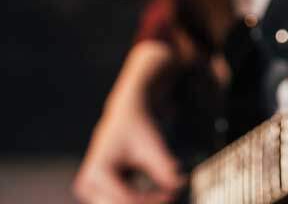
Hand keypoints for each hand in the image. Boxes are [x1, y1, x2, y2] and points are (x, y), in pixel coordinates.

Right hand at [74, 42, 184, 203]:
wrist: (127, 114)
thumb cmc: (138, 126)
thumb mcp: (152, 146)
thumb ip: (165, 168)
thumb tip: (179, 186)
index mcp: (97, 173)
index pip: (127, 199)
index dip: (153, 200)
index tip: (173, 193)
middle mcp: (88, 184)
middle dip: (148, 203)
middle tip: (171, 196)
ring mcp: (91, 189)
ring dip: (144, 202)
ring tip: (166, 194)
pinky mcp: (99, 191)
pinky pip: (121, 202)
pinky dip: (140, 200)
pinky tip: (157, 194)